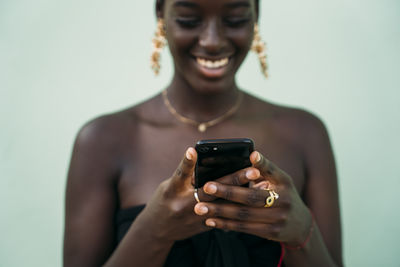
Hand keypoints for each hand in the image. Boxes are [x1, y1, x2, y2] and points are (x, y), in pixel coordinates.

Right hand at [138, 148, 260, 242]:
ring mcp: (195, 218)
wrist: (158, 230)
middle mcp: (184, 205)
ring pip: (223, 205)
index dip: (186, 163)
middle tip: (252, 170)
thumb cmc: (165, 200)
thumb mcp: (170, 185)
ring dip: (243, 194)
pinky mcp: (204, 226)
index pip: (180, 174)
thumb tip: (205, 160)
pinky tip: (255, 199)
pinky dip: (239, 205)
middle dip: (233, 179)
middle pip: (211, 191)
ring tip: (261, 185)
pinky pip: (224, 216)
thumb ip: (187, 175)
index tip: (193, 150)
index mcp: (172, 191)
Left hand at [194, 151, 311, 245]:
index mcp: (284, 182)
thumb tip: (250, 154)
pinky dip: (226, 224)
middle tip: (206, 188)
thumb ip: (264, 169)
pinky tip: (211, 221)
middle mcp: (283, 200)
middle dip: (226, 192)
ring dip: (220, 211)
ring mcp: (278, 218)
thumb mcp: (279, 179)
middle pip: (251, 196)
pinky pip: (244, 228)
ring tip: (200, 207)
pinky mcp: (271, 233)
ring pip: (244, 214)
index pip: (272, 171)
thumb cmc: (282, 193)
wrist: (300, 223)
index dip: (262, 164)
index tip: (251, 155)